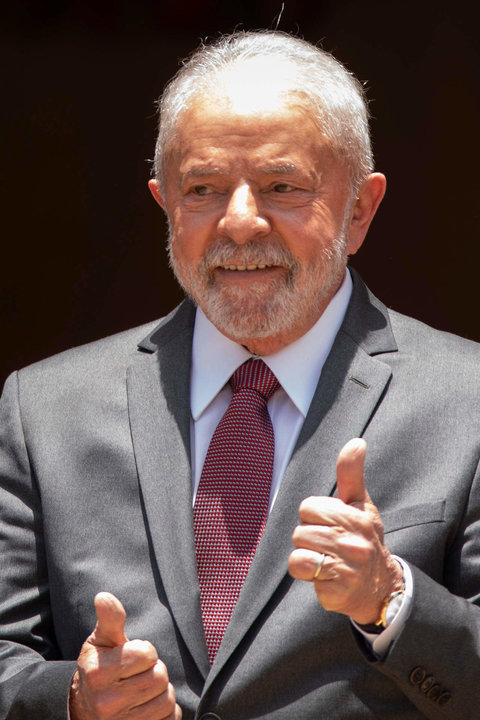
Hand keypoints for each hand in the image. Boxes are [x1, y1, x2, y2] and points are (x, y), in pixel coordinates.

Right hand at [69, 592, 180, 719]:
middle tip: (138, 674)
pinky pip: (169, 719)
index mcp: (98, 672)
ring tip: (142, 691)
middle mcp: (106, 702)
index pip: (147, 653)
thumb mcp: (101, 642)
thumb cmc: (98, 668)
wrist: (85, 708)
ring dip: (160, 693)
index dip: (144, 651)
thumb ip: (109, 619)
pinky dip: (166, 713)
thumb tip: (104, 596)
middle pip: (159, 677)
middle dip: (154, 671)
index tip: (131, 656)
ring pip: (166, 700)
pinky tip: (147, 707)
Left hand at [288, 438, 402, 624]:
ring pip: (298, 550)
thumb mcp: (360, 504)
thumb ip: (352, 473)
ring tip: (326, 560)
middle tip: (329, 545)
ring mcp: (348, 567)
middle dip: (309, 537)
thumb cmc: (364, 538)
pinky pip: (301, 570)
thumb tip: (357, 441)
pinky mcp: (337, 589)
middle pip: (300, 530)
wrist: (380, 587)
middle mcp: (355, 541)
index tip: (330, 524)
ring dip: (306, 557)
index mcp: (357, 516)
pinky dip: (307, 574)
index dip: (313, 516)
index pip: (308, 507)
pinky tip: (324, 575)